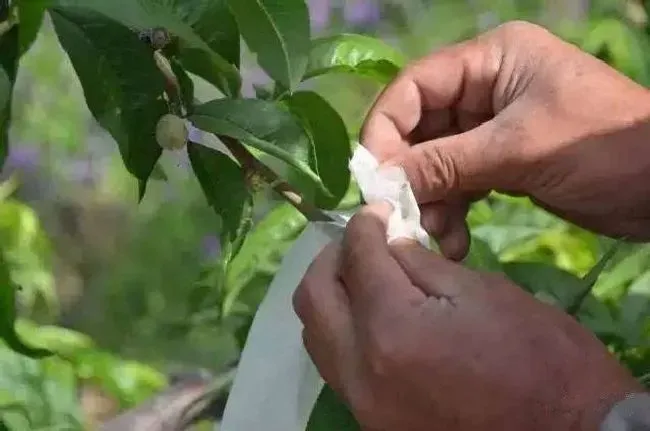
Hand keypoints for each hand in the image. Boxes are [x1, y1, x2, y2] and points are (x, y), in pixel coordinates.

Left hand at [294, 204, 642, 430]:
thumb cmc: (541, 357)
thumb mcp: (483, 292)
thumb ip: (420, 263)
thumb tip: (388, 241)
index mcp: (392, 328)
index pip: (355, 257)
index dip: (364, 223)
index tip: (380, 211)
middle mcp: (361, 368)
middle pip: (313, 296)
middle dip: (334, 257)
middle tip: (364, 241)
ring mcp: (362, 401)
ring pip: (316, 334)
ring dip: (333, 295)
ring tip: (366, 276)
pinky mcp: (371, 419)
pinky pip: (335, 364)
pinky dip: (343, 330)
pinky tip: (374, 315)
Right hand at [361, 20, 649, 259]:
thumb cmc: (602, 149)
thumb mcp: (520, 151)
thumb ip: (446, 163)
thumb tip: (382, 180)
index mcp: (490, 60)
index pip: (415, 86)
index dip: (386, 130)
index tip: (374, 179)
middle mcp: (485, 87)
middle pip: (421, 127)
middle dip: (411, 175)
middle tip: (404, 217)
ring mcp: (492, 126)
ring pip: (437, 161)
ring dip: (432, 201)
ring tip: (437, 237)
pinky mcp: (502, 160)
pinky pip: (460, 183)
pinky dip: (453, 212)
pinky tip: (456, 242)